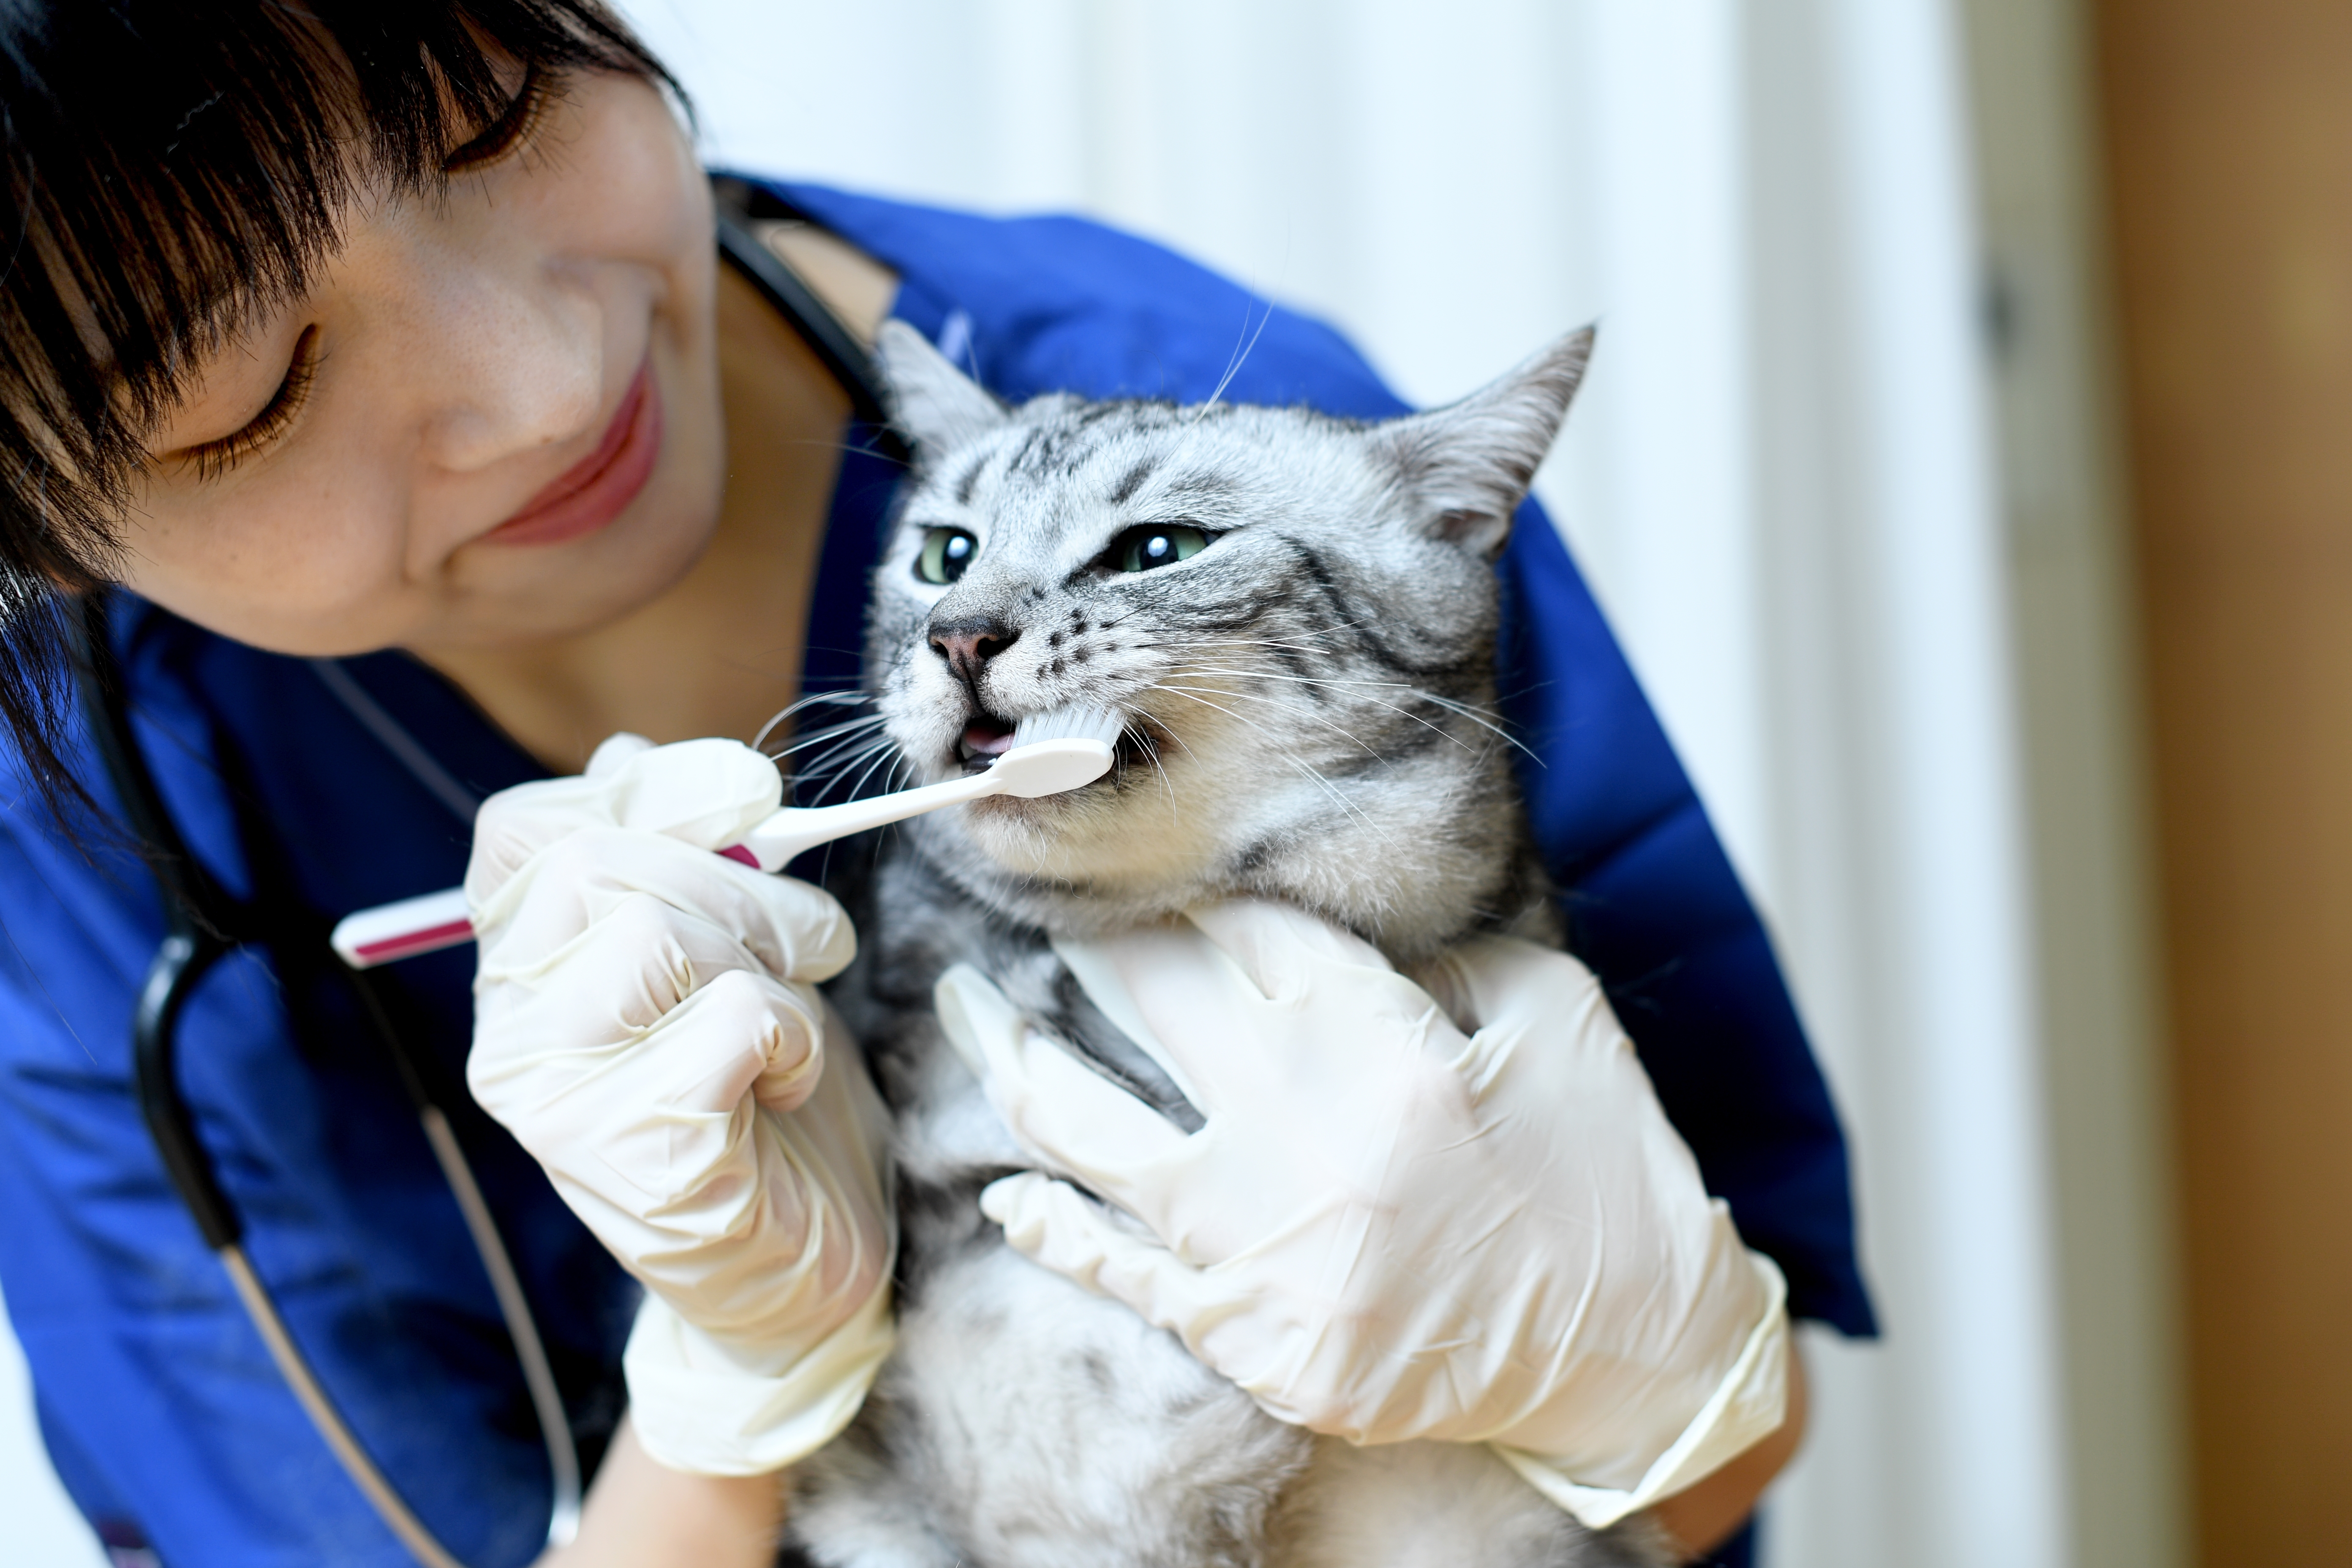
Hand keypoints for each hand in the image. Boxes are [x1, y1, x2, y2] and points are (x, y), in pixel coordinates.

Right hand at [467, 734, 894, 1475]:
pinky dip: (789, 1037)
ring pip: (657, 937)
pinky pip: (729, 1019)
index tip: (747, 800)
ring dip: (770, 960)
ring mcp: (558, 1103)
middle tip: (808, 939)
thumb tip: (626, 758)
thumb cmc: (758, 1098)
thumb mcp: (718, 954)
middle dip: (739, 881)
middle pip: (595, 867)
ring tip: (787, 1020)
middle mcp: (511, 1036)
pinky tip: (779, 1087)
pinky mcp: (636, 1154)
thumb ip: (665, 859)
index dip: (644, 792)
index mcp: (516, 973)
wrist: (801, 1264)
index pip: (525, 830)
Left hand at [935, 901, 1789, 1528]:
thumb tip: (1325, 927)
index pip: (1244, 933)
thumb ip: (1436, 956)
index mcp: (1381, 1048)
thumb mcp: (1549, 1015)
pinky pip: (1120, 1272)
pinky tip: (1009, 1190)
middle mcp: (1304, 1143)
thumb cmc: (1606, 1171)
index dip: (1185, 890)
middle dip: (1089, 941)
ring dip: (1014, 1059)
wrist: (1639, 1355)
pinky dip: (1055, 1227)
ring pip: (1091, 1131)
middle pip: (1150, 1002)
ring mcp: (1267, 1251)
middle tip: (1033, 894)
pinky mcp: (1255, 1341)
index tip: (1135, 860)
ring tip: (965, 1008)